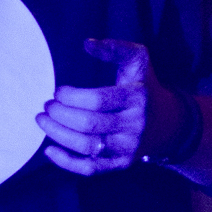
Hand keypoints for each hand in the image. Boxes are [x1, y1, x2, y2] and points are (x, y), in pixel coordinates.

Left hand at [37, 38, 182, 175]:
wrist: (169, 123)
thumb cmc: (145, 87)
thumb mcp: (137, 61)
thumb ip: (115, 48)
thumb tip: (87, 43)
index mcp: (137, 98)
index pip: (97, 100)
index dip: (71, 97)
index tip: (58, 91)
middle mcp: (135, 125)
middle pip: (88, 124)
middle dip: (60, 115)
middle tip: (47, 106)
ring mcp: (128, 147)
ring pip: (86, 145)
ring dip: (58, 134)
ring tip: (42, 121)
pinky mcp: (121, 163)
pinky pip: (90, 168)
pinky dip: (66, 162)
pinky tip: (49, 150)